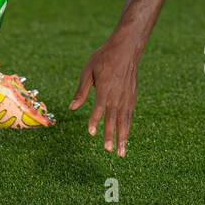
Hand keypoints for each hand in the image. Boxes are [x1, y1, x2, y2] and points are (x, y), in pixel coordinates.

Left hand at [68, 35, 139, 157]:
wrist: (126, 50)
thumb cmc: (104, 59)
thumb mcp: (88, 71)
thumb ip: (81, 91)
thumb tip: (71, 108)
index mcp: (105, 88)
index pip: (99, 107)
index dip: (95, 120)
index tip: (91, 133)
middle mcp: (117, 95)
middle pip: (113, 119)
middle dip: (111, 136)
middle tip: (108, 151)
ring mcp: (127, 98)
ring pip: (124, 121)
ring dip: (122, 138)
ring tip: (121, 154)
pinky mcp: (132, 98)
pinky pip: (130, 116)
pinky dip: (128, 128)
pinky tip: (126, 139)